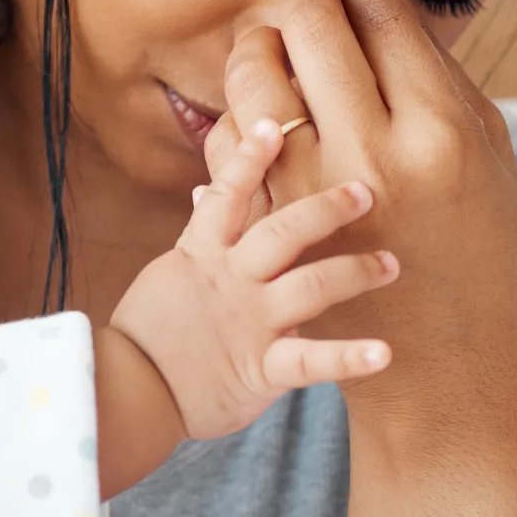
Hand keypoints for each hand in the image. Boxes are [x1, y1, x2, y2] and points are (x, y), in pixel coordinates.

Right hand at [110, 118, 396, 441]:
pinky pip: (310, 361)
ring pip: (310, 285)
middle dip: (327, 208)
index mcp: (203, 255)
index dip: (249, 158)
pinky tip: (385, 353)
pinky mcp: (260, 368)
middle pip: (283, 231)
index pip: (227, 195)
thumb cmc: (146, 334)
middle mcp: (231, 281)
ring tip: (391, 264)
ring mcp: (249, 323)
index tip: (275, 123)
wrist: (125, 392)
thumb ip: (199, 237)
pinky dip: (349, 358)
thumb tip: (205, 191)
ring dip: (355, 271)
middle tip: (366, 190)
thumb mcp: (168, 274)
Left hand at [208, 0, 516, 448]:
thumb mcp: (488, 159)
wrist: (442, 366)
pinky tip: (258, 114)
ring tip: (275, 48)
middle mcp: (371, 154)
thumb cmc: (477, 254)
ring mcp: (309, 193)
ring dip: (257, 46)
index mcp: (438, 129)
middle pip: (312, 25)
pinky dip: (238, 118)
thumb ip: (441, 78)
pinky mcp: (268, 227)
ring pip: (255, 75)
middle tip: (310, 1)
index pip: (381, 11)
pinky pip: (229, 146)